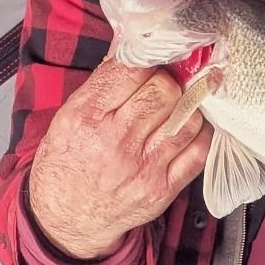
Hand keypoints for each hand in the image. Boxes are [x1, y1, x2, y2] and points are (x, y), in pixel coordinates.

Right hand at [27, 47, 211, 258]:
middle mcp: (116, 141)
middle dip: (168, 81)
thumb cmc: (67, 163)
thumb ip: (102, 82)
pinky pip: (199, 151)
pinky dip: (199, 134)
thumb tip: (131, 45)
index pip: (132, 69)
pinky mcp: (162, 189)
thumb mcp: (69, 115)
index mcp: (87, 116)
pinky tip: (187, 130)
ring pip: (188, 117)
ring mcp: (143, 167)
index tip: (151, 61)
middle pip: (166, 90)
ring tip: (174, 109)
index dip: (148, 59)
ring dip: (187, 107)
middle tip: (162, 86)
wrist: (66, 219)